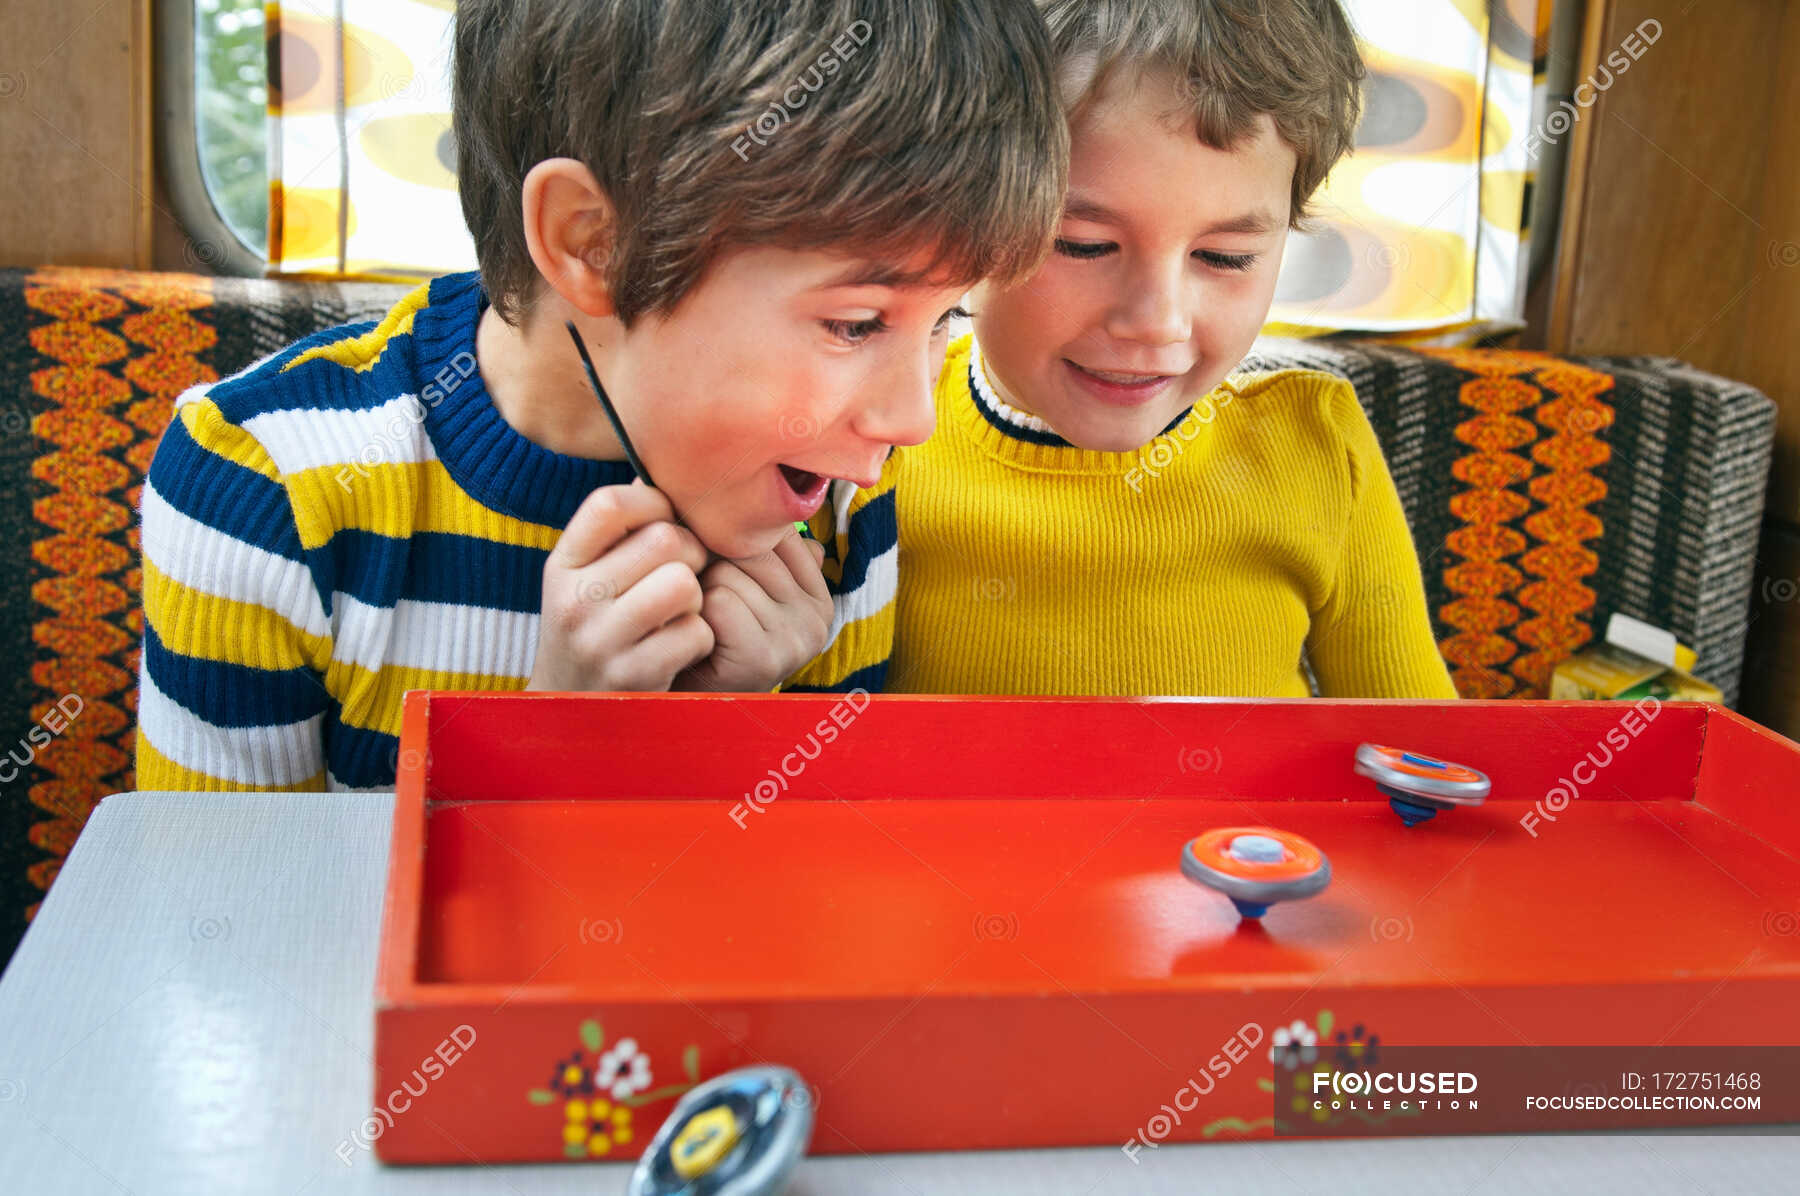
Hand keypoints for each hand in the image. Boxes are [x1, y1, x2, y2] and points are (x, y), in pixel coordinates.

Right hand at [528, 483, 714, 691]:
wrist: (571, 714)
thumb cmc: (594, 630)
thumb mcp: (587, 578)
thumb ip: (618, 532)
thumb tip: (657, 474)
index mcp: (562, 565)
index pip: (610, 503)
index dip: (654, 503)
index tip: (665, 522)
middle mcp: (574, 600)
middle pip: (664, 540)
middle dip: (691, 553)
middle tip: (684, 573)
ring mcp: (602, 641)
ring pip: (683, 583)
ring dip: (695, 596)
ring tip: (680, 610)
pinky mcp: (634, 676)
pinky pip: (696, 632)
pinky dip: (699, 637)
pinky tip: (679, 646)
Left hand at [672, 529, 834, 692]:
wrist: (687, 697)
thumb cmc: (710, 632)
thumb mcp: (741, 584)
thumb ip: (755, 543)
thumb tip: (742, 491)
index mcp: (818, 593)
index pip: (775, 531)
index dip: (733, 543)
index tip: (720, 571)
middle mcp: (818, 616)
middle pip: (751, 548)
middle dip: (714, 567)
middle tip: (706, 601)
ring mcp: (797, 639)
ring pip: (730, 573)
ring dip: (702, 593)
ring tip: (705, 622)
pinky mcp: (767, 657)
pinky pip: (720, 600)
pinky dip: (699, 613)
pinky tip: (701, 637)